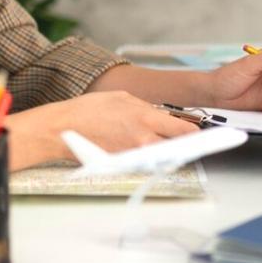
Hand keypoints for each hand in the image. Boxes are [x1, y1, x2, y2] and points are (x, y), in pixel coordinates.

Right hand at [10, 90, 197, 164]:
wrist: (63, 129)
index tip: (198, 134)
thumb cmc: (89, 110)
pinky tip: (147, 154)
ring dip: (167, 154)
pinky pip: (143, 163)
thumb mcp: (123, 98)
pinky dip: (148, 159)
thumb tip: (160, 116)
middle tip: (190, 144)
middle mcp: (144, 140)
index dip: (194, 133)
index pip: (183, 130)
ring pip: (161, 158)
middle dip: (184, 145)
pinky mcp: (124, 165)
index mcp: (146, 118)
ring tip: (169, 149)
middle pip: (177, 148)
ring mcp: (134, 155)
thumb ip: (146, 108)